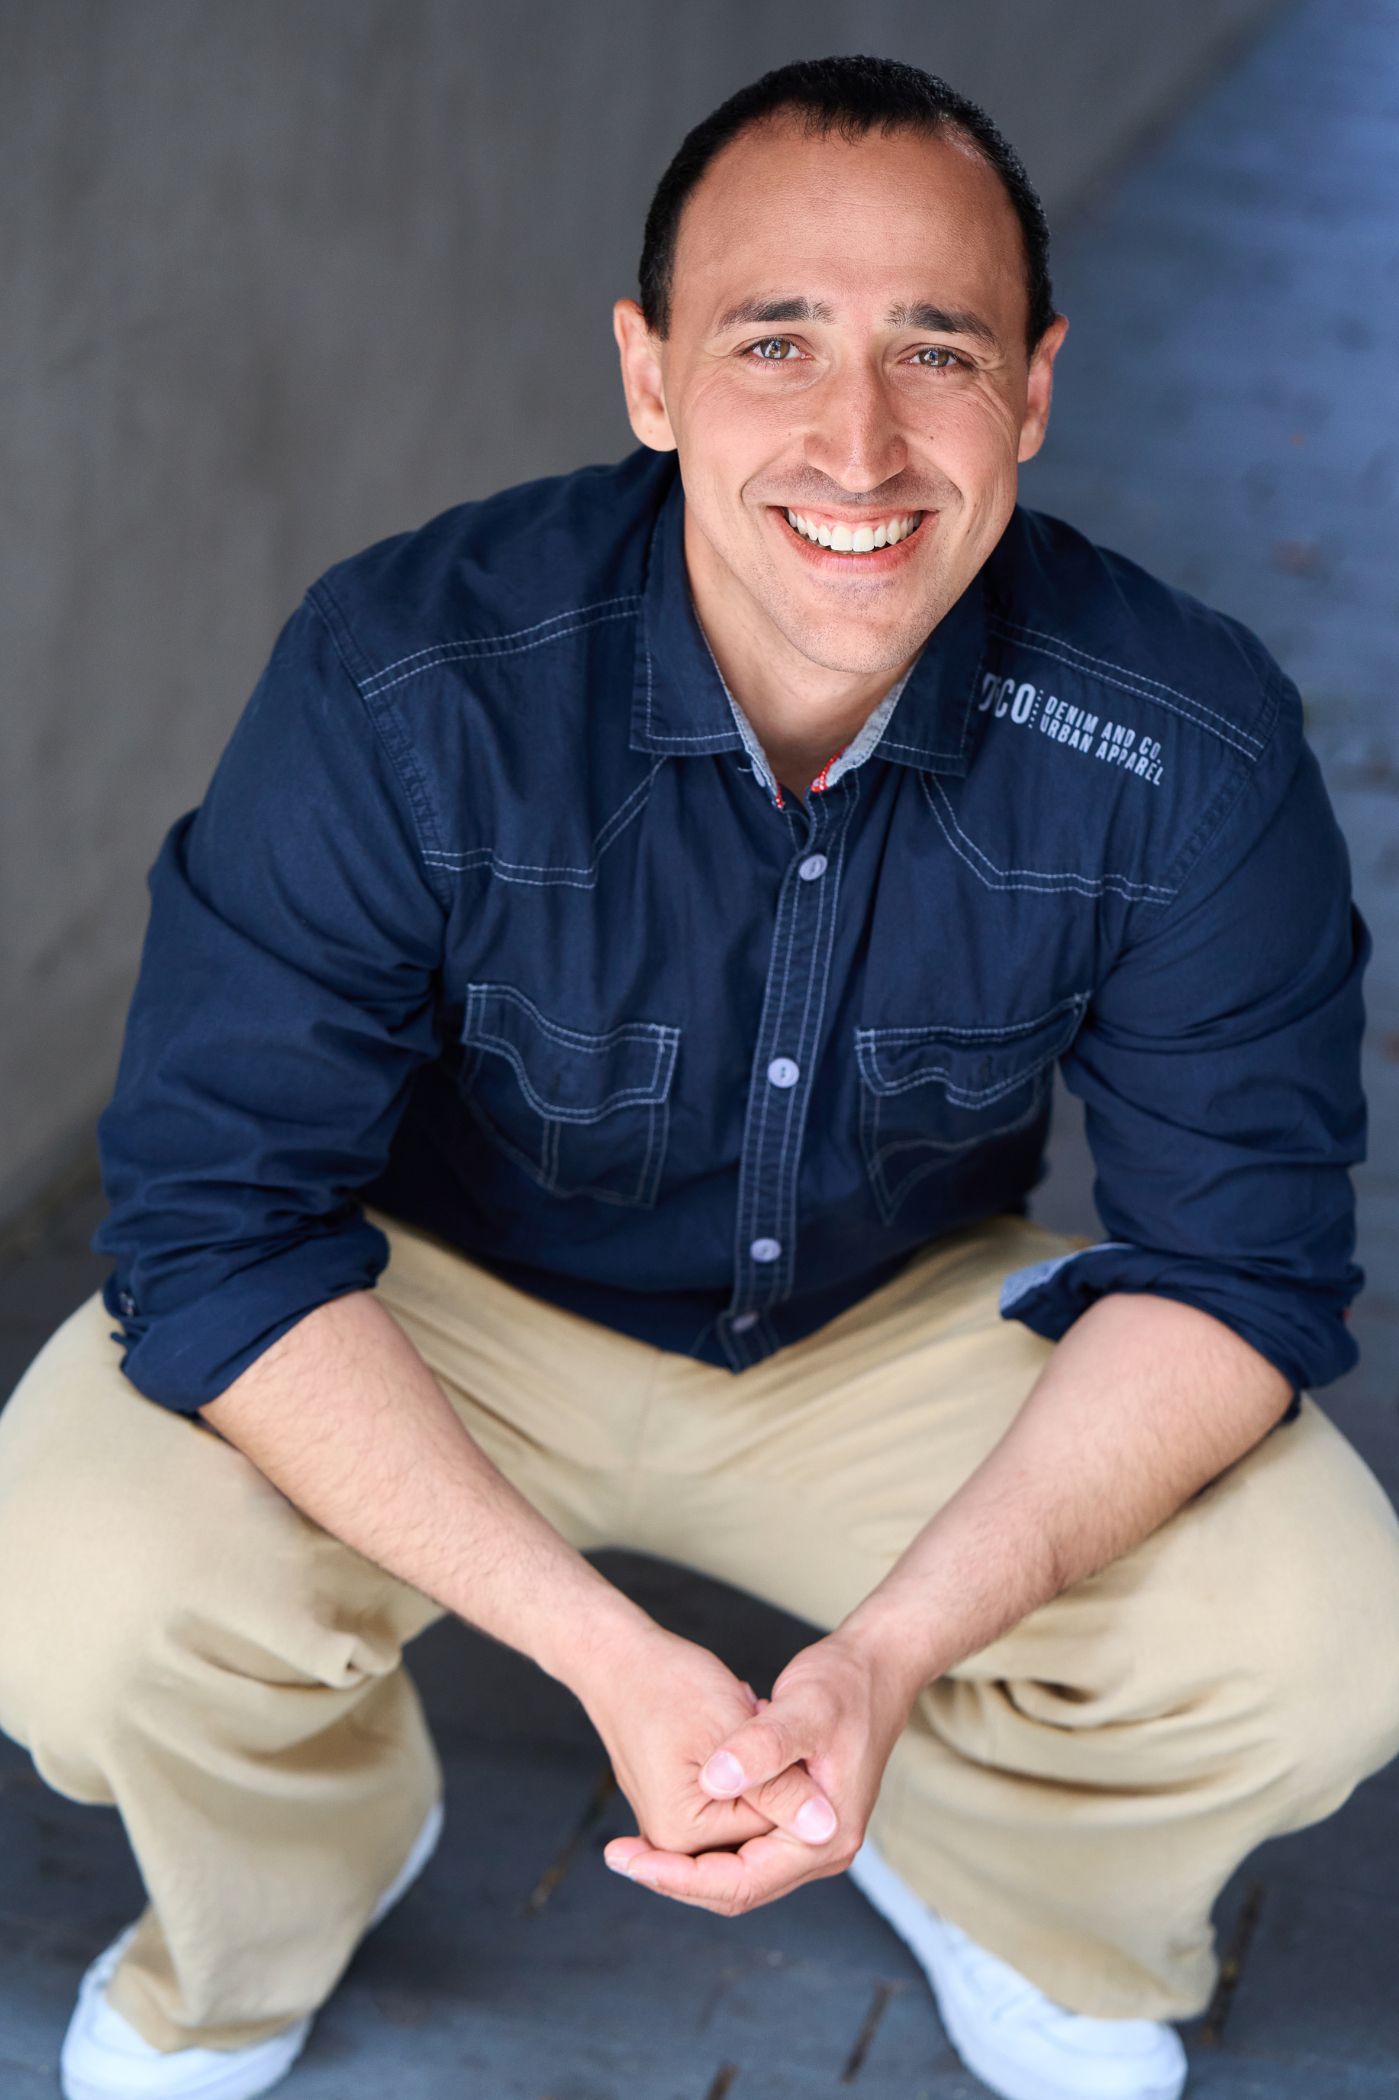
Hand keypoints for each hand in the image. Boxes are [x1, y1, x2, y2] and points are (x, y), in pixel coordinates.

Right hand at [583, 1621, 839, 1856]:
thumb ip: (780, 1789)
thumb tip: (828, 1831)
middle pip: (756, 1840)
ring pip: (747, 1823)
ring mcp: (671, 1827)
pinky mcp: (678, 1807)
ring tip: (750, 1722)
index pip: (770, 1843)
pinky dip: (748, 1779)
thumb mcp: (734, 1729)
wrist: (617, 1660)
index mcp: (682, 1834)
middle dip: (778, 1792)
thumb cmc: (668, 1683)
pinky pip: (729, 1808)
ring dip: (764, 1783)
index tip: (804, 1748)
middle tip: (771, 1728)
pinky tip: (740, 1729)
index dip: (799, 1800)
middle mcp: (672, 1841)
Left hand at [603, 1628, 916, 1915]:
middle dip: (676, 1877)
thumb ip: (761, 1748)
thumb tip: (716, 1781)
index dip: (679, 1877)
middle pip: (737, 1887)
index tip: (629, 1860)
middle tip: (619, 1855)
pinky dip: (707, 1840)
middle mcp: (822, 1849)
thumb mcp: (801, 1709)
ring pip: (738, 1870)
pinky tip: (670, 1819)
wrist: (876, 1665)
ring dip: (688, 1862)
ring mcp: (811, 1837)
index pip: (742, 1882)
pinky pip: (745, 1846)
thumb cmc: (842, 1683)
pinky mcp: (798, 1818)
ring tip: (633, 1843)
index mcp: (825, 1838)